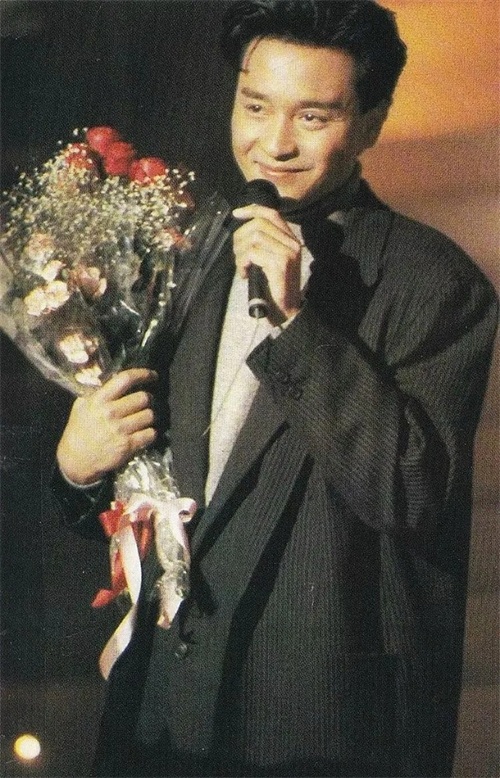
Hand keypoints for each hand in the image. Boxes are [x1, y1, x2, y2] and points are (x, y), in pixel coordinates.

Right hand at [56, 368, 157, 484]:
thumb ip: (96, 392)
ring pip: (149, 415)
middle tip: (145, 403)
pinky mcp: (128, 445)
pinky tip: (144, 433)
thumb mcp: (81, 406)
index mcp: (99, 400)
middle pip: (143, 398)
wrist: (76, 460)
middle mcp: (110, 413)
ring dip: (149, 416)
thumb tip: (114, 380)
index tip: (152, 375)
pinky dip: (150, 433)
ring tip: (143, 418)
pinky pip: (150, 433)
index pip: (125, 379)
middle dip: (148, 399)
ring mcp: (120, 430)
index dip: (143, 374)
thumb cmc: (79, 431)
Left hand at [232, 204, 302, 321]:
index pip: (271, 214)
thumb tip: (241, 230)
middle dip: (240, 237)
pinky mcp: (280, 264)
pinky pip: (253, 253)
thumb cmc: (273, 288)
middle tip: (238, 255)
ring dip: (240, 251)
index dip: (252, 210)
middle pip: (259, 224)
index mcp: (291, 240)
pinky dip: (242, 262)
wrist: (285, 311)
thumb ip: (262, 244)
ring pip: (254, 238)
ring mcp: (288, 253)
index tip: (236, 214)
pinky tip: (244, 273)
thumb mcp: (269, 261)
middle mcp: (292, 244)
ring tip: (241, 266)